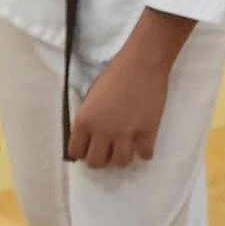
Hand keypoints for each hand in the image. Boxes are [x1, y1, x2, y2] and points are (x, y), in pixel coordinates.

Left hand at [68, 39, 174, 168]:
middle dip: (100, 158)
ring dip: (122, 156)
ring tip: (126, 146)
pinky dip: (144, 151)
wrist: (142, 62)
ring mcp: (126, 134)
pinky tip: (143, 142)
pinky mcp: (148, 132)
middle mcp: (102, 132)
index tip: (90, 147)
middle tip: (108, 149)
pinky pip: (145, 155)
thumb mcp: (91, 95)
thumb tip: (89, 135)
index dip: (82, 151)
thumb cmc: (115, 73)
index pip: (76, 152)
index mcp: (84, 121)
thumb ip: (88, 118)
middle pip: (96, 163)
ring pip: (120, 163)